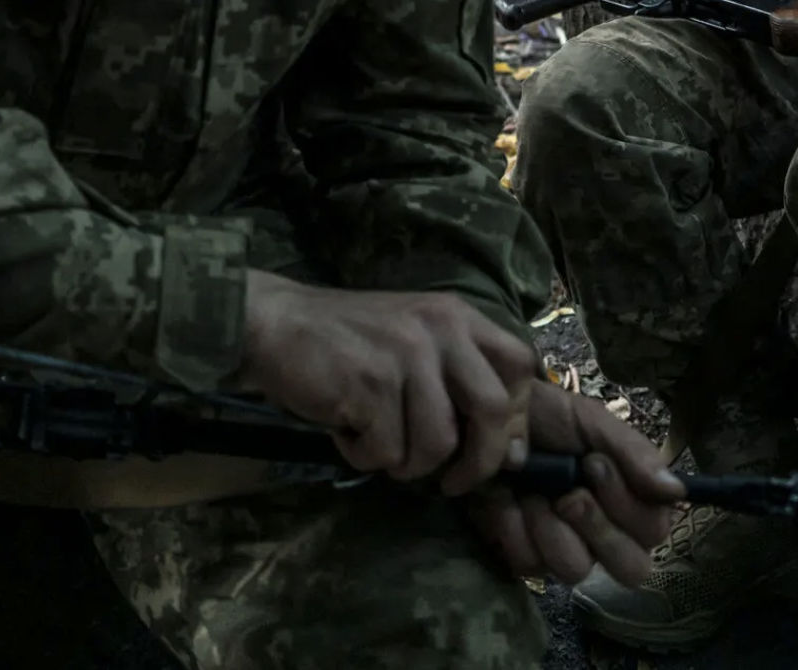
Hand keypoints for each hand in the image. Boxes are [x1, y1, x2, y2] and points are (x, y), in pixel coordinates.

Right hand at [243, 273, 535, 494]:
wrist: (276, 323)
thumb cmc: (349, 341)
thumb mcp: (416, 339)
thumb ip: (460, 378)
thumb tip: (511, 449)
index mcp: (457, 315)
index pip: (521, 364)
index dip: (517, 417)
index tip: (500, 450)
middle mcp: (440, 329)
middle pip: (494, 409)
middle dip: (480, 461)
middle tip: (452, 482)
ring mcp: (405, 355)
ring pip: (438, 444)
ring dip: (408, 463)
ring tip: (378, 442)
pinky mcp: (370, 385)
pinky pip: (387, 452)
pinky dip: (364, 456)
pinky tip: (346, 430)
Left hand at [466, 382, 683, 585]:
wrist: (489, 415)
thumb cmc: (547, 416)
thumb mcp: (592, 422)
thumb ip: (634, 454)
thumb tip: (677, 491)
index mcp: (629, 499)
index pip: (654, 531)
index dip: (627, 507)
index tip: (594, 464)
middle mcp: (604, 531)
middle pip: (630, 568)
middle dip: (597, 528)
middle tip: (568, 494)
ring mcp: (565, 547)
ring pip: (576, 569)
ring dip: (551, 527)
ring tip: (530, 491)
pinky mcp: (526, 554)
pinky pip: (531, 565)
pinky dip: (515, 527)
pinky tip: (504, 499)